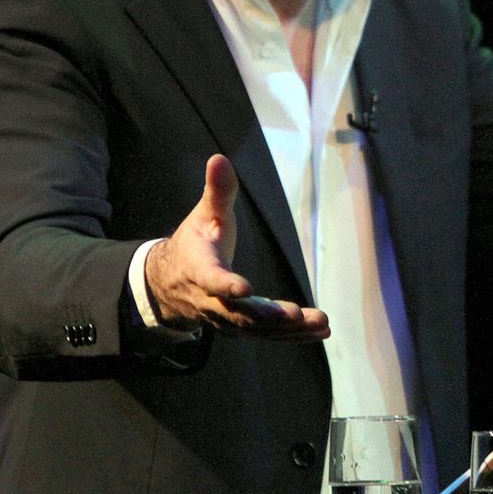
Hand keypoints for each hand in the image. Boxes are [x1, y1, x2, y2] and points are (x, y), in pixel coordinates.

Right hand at [144, 154, 329, 339]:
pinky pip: (266, 335)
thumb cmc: (195, 243)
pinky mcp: (240, 328)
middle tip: (296, 315)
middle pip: (239, 314)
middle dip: (268, 316)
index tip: (244, 288)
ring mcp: (226, 319)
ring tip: (321, 324)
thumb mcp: (204, 214)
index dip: (225, 285)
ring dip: (289, 330)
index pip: (211, 279)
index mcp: (199, 269)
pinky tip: (321, 331)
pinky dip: (293, 335)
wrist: (171, 283)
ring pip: (256, 330)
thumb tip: (219, 158)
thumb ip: (217, 190)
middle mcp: (211, 301)